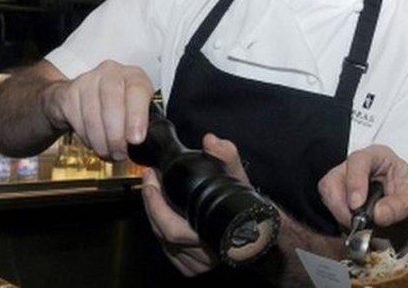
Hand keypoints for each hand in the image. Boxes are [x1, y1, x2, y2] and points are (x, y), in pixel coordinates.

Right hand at [42, 60, 152, 160]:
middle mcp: (111, 72)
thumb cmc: (118, 104)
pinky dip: (87, 138)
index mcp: (134, 75)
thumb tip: (151, 144)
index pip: (137, 91)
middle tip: (120, 154)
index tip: (136, 139)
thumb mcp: (138, 108)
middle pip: (113, 104)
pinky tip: (94, 142)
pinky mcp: (69, 93)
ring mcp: (87, 80)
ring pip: (93, 117)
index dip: (137, 117)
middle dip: (116, 137)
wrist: (83, 96)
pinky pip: (77, 121)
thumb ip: (146, 121)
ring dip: (101, 142)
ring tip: (109, 153)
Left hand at [141, 133, 248, 276]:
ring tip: (155, 191)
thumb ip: (226, 154)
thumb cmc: (246, 201)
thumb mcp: (238, 173)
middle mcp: (205, 253)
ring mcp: (199, 263)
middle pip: (162, 232)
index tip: (151, 180)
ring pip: (162, 242)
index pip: (172, 228)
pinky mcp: (193, 266)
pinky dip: (161, 231)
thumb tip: (210, 141)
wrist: (257, 223)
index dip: (155, 205)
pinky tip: (164, 214)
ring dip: (155, 215)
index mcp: (213, 234)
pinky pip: (167, 251)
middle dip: (151, 203)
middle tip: (150, 179)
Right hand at [319, 144, 407, 228]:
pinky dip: (340, 221)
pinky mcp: (340, 200)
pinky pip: (330, 209)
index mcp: (378, 157)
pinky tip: (357, 229)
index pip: (358, 161)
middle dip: (341, 204)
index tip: (357, 205)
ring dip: (339, 214)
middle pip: (334, 178)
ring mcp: (345, 183)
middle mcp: (357, 167)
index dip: (355, 182)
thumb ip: (399, 206)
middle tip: (356, 224)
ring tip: (359, 228)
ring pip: (328, 194)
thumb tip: (377, 215)